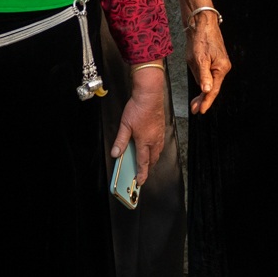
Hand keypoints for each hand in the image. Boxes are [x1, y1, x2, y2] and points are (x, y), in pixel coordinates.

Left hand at [111, 65, 168, 182]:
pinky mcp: (161, 129)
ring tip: (145, 163)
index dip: (141, 174)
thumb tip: (116, 153)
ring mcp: (159, 135)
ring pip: (157, 153)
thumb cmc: (139, 108)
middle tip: (141, 173)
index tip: (139, 182)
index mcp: (145, 141)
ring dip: (152, 160)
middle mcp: (154, 140)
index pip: (143, 163)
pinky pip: (159, 145)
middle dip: (147, 168)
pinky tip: (151, 148)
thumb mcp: (125, 125)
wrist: (150, 95)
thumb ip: (120, 141)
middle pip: (152, 160)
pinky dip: (155, 150)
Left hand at [186, 14, 231, 114]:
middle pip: (212, 87)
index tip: (200, 111)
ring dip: (201, 90)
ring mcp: (219, 63)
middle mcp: (222, 67)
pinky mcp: (213, 60)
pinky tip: (197, 85)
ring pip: (209, 81)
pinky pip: (208, 74)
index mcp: (221, 68)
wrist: (201, 22)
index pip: (213, 90)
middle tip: (194, 109)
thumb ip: (203, 76)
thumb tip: (206, 90)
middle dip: (203, 99)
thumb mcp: (199, 59)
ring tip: (193, 102)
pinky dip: (202, 80)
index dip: (206, 101)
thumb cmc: (200, 39)